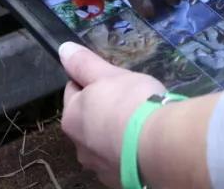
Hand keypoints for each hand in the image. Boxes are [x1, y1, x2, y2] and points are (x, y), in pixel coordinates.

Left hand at [59, 42, 164, 187]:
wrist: (160, 144)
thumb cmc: (131, 102)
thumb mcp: (109, 74)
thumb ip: (84, 63)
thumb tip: (63, 49)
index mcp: (72, 118)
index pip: (73, 91)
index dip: (91, 81)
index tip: (110, 79)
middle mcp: (79, 147)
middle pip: (87, 120)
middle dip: (102, 109)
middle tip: (128, 98)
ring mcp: (99, 167)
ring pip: (102, 142)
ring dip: (114, 132)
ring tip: (140, 122)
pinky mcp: (119, 180)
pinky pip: (119, 159)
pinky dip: (127, 151)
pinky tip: (144, 142)